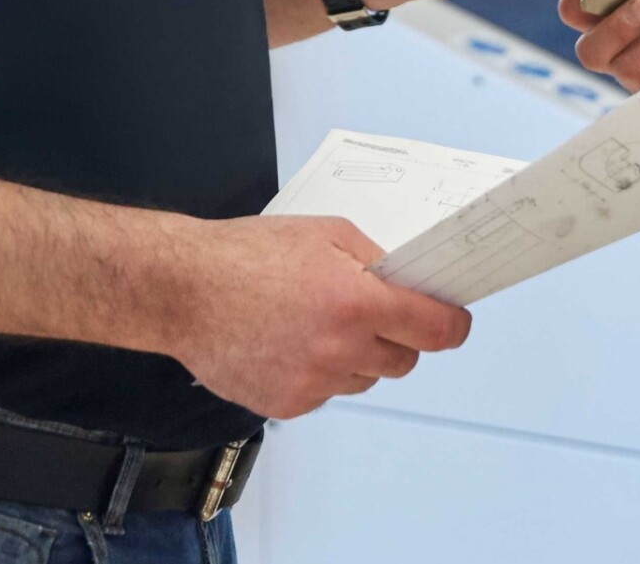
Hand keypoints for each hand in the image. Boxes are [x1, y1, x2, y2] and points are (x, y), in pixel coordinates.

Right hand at [161, 215, 471, 420]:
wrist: (184, 290)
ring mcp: (313, 383)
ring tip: (316, 323)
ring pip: (364, 379)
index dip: (452, 326)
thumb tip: (406, 281)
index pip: (435, 331)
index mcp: (357, 302)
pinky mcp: (287, 405)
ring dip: (357, 357)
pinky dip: (320, 373)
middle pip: (403, 360)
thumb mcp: (326, 234)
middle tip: (370, 313)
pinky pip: (327, 393)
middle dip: (398, 337)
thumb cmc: (245, 255)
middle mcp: (340, 349)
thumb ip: (374, 260)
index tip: (455, 322)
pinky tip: (290, 343)